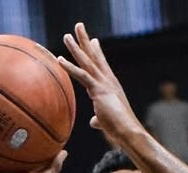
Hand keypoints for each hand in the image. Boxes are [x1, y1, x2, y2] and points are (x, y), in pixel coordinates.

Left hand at [58, 23, 142, 145]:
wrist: (127, 131)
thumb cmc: (119, 128)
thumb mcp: (106, 121)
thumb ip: (99, 119)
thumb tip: (93, 122)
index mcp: (111, 85)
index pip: (102, 65)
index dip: (96, 52)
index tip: (93, 41)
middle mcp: (108, 80)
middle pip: (94, 56)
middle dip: (85, 41)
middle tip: (78, 26)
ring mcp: (104, 83)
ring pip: (87, 61)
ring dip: (76, 47)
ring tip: (66, 36)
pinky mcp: (98, 90)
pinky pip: (82, 75)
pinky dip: (70, 67)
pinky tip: (59, 59)